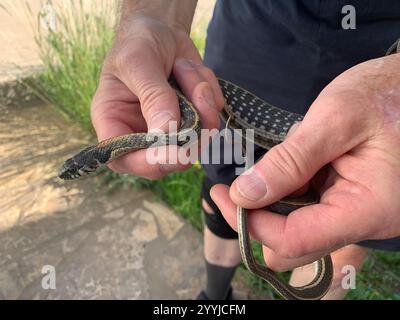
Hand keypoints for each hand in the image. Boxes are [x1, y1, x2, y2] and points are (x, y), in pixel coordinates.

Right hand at [91, 14, 223, 178]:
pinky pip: (212, 119)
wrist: (161, 30)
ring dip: (202, 102)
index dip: (151, 163)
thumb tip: (166, 132)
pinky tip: (193, 72)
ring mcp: (170, 130)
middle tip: (200, 91)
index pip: (124, 159)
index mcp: (114, 122)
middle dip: (192, 130)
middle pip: (170, 158)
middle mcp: (141, 133)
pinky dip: (210, 92)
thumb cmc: (138, 43)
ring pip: (198, 139)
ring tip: (186, 68)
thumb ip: (153, 96)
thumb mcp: (138, 62)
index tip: (179, 151)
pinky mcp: (193, 121)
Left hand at [211, 53, 399, 270]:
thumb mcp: (336, 118)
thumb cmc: (387, 95)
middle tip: (233, 188)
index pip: (294, 240)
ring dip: (272, 206)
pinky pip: (308, 211)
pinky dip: (287, 194)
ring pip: (298, 229)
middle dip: (258, 219)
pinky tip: (284, 169)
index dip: (251, 223)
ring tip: (261, 172)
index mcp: (367, 209)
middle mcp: (363, 223)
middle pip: (294, 244)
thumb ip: (291, 160)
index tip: (223, 195)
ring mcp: (356, 215)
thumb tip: (245, 195)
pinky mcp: (348, 203)